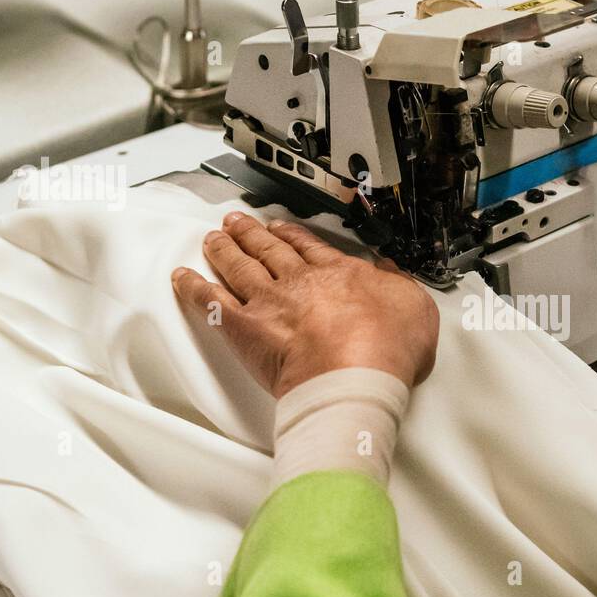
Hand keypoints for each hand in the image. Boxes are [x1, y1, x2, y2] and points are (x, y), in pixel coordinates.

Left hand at [171, 212, 438, 397]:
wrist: (353, 374)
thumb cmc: (385, 348)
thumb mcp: (413, 307)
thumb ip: (400, 287)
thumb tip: (394, 276)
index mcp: (339, 273)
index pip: (310, 247)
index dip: (292, 234)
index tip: (281, 228)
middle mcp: (299, 281)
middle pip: (269, 249)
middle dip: (251, 233)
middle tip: (237, 222)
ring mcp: (269, 302)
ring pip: (239, 265)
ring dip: (224, 249)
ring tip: (213, 239)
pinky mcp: (245, 328)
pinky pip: (211, 300)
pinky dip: (194, 287)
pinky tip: (183, 277)